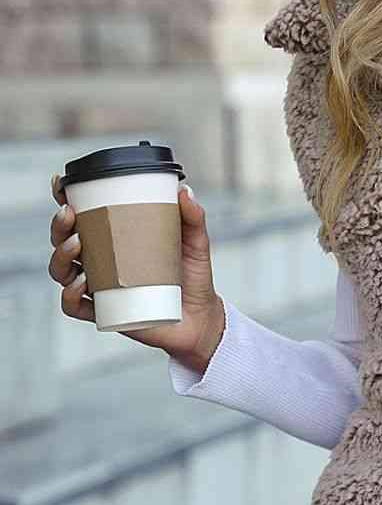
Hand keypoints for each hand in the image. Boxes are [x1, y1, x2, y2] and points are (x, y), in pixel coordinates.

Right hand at [48, 171, 225, 369]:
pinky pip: (74, 306)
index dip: (64, 200)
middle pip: (64, 241)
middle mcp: (101, 262)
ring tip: (78, 245)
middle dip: (59, 226)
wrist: (200, 318)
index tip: (61, 186)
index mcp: (114, 240)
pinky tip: (81, 283)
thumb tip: (184, 191)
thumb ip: (192, 217)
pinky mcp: (104, 313)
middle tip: (70, 215)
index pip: (82, 217)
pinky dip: (70, 295)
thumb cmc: (192, 278)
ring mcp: (100, 288)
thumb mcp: (195, 244)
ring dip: (61, 257)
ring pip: (62, 271)